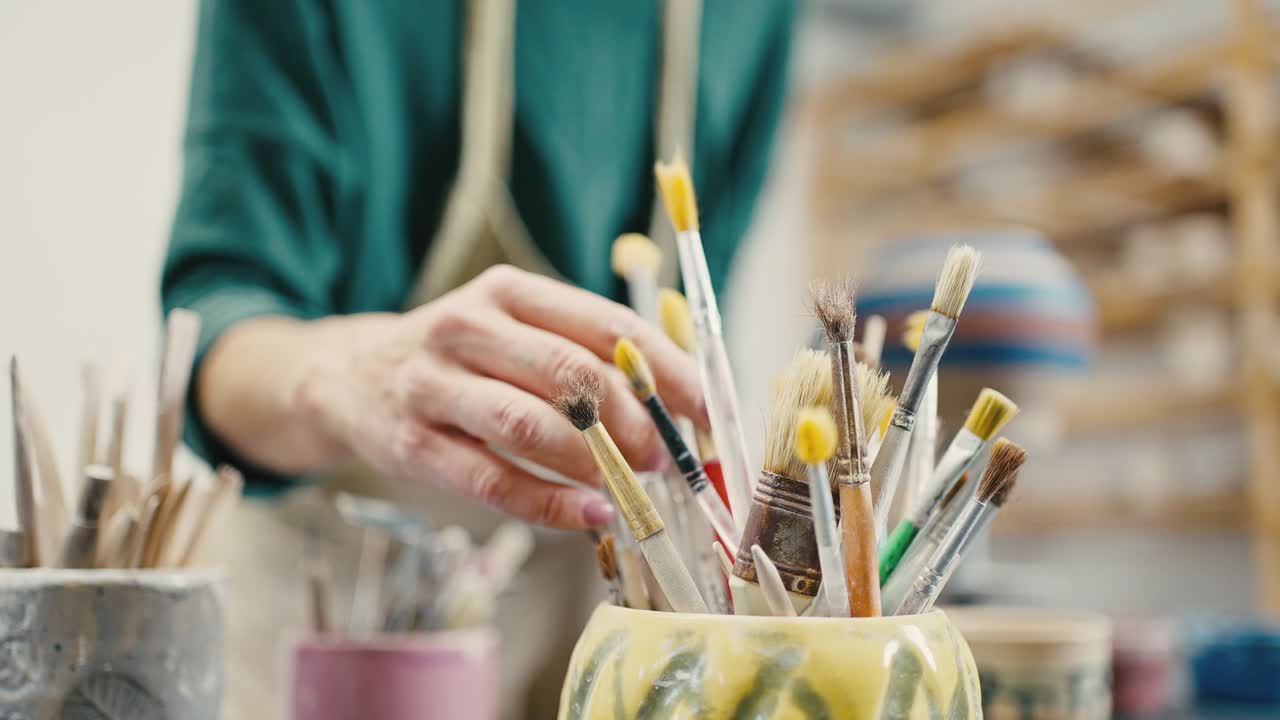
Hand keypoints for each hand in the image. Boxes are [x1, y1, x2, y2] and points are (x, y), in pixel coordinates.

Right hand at [295, 265, 706, 528]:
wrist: (347, 376)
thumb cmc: (460, 358)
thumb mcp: (512, 328)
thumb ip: (583, 352)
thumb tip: (678, 401)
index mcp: (509, 290)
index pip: (605, 326)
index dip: (665, 370)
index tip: (705, 409)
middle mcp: (467, 327)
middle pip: (570, 374)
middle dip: (631, 422)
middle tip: (663, 457)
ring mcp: (432, 384)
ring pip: (528, 425)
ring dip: (593, 463)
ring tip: (630, 485)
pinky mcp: (410, 443)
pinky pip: (491, 479)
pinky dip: (549, 504)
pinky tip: (588, 514)